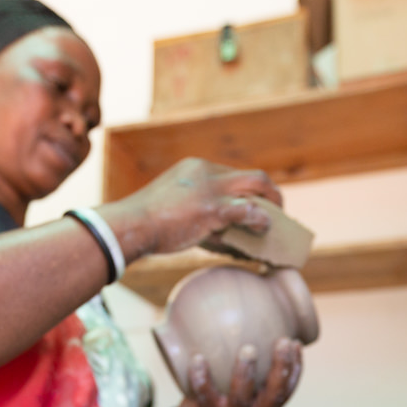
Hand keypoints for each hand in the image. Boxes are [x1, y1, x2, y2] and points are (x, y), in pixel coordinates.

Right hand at [111, 158, 282, 256]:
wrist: (129, 226)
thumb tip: (219, 238)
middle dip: (269, 192)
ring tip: (277, 221)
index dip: (245, 192)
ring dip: (272, 202)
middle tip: (276, 210)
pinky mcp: (212, 208)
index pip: (231, 176)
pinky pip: (247, 210)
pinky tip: (265, 228)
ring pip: (256, 185)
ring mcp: (211, 188)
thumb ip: (194, 216)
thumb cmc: (143, 224)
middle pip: (252, 175)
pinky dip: (259, 219)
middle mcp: (206, 171)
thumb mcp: (170, 209)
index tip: (252, 205)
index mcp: (194, 168)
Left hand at [165, 337, 302, 406]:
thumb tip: (271, 324)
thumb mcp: (246, 389)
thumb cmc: (225, 398)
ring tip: (248, 350)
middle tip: (282, 342)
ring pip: (240, 398)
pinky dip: (201, 377)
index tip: (295, 343)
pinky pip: (203, 394)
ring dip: (245, 373)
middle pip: (273, 396)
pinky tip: (198, 357)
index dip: (296, 368)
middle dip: (280, 368)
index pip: (288, 390)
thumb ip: (258, 368)